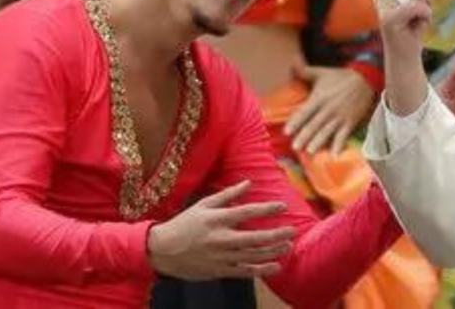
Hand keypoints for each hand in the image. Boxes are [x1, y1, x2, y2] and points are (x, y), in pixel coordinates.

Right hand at [148, 181, 296, 280]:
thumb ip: (228, 194)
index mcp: (217, 219)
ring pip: (252, 256)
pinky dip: (261, 270)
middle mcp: (220, 238)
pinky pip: (244, 272)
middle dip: (276, 235)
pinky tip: (275, 266)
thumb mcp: (204, 204)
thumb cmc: (185, 224)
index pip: (247, 212)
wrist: (162, 250)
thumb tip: (249, 182)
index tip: (283, 206)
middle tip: (292, 231)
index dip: (267, 209)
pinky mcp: (219, 271)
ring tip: (288, 246)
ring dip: (273, 252)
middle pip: (254, 237)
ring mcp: (220, 256)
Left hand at [285, 65, 376, 154]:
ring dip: (318, 142)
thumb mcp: (322, 73)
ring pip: (327, 132)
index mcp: (319, 98)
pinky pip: (343, 136)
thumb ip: (305, 71)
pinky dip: (339, 146)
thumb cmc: (340, 78)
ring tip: (310, 152)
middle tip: (295, 147)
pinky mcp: (349, 123)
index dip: (296, 122)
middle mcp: (328, 109)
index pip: (304, 112)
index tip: (287, 131)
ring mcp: (339, 117)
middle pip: (314, 124)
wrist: (365, 80)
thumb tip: (291, 64)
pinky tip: (335, 155)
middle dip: (304, 136)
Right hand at [377, 0, 432, 115]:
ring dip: (425, 10)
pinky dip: (424, 17)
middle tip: (417, 18)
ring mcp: (382, 7)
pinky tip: (416, 28)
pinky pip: (417, 7)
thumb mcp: (421, 7)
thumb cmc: (412, 32)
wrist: (405, 58)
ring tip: (415, 23)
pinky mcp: (388, 18)